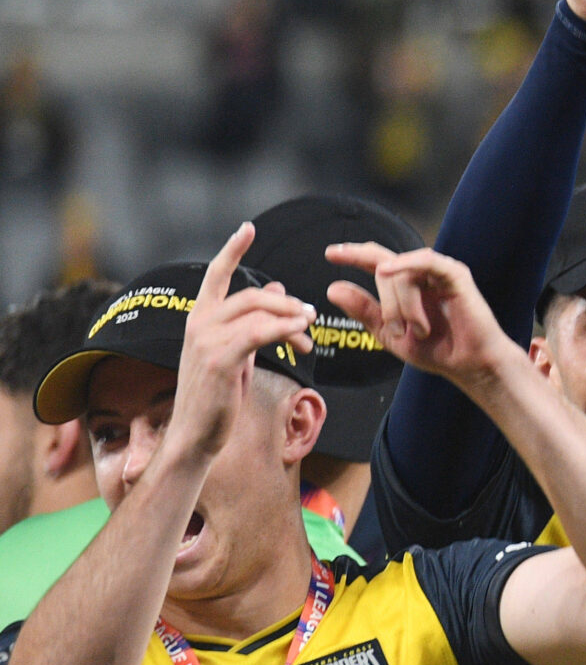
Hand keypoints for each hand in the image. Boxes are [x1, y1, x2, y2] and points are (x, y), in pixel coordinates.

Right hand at [166, 221, 316, 467]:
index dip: (232, 250)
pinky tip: (301, 333)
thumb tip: (279, 289)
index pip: (216, 275)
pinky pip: (258, 333)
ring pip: (259, 312)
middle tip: (311, 318)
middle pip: (252, 296)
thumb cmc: (216, 397)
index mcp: (200, 319)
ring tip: (308, 335)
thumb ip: (253, 321)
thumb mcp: (237, 352)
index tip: (247, 227)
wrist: (196, 436)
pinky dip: (283, 329)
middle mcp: (198, 324)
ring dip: (291, 321)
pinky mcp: (219, 360)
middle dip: (287, 305)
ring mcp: (205, 341)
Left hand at [324, 243, 519, 393]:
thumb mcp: (389, 333)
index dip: (354, 254)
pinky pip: (426, 261)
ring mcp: (439, 272)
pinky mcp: (456, 275)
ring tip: (414, 329)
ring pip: (403, 271)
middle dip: (384, 300)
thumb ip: (363, 310)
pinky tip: (390, 272)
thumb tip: (334, 288)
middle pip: (384, 266)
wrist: (468, 365)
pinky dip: (407, 264)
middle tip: (397, 330)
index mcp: (406, 286)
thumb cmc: (437, 350)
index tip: (331, 254)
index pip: (376, 261)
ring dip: (401, 303)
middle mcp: (421, 275)